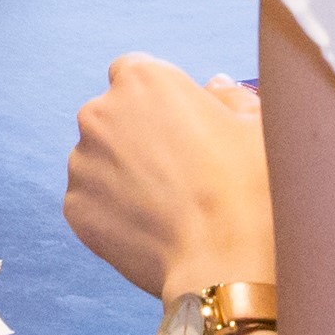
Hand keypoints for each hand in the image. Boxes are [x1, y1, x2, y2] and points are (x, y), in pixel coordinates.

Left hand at [64, 55, 271, 298]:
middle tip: (182, 172)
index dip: (160, 100)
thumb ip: (230, 97)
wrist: (229, 261)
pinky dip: (116, 212)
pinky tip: (154, 229)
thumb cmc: (251, 187)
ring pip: (101, 161)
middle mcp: (100, 113)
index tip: (184, 127)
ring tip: (171, 206)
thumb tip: (215, 85)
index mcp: (143, 80)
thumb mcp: (258, 126)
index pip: (135, 73)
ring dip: (124, 174)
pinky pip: (94, 202)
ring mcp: (82, 162)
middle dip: (138, 136)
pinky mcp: (76, 208)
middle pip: (113, 116)